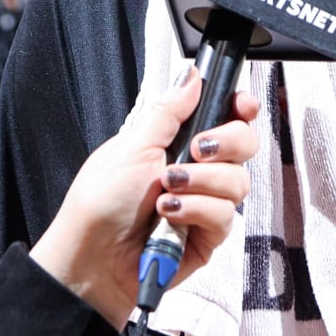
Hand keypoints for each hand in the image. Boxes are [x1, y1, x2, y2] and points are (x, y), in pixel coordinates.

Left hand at [30, 67, 259, 329]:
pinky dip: (196, 210)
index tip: (241, 105)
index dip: (239, 108)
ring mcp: (204, 203)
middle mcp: (195, 171)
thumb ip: (168, 112)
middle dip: (226, 142)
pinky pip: (225, 215)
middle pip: (244, 144)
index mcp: (176, 142)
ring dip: (202, 182)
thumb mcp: (131, 147)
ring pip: (237, 181)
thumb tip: (191, 77)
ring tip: (166, 190)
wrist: (91, 258)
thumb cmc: (100, 203)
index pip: (224, 117)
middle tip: (196, 149)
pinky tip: (169, 214)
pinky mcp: (208, 236)